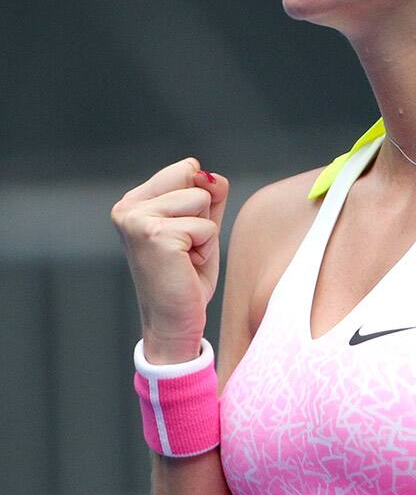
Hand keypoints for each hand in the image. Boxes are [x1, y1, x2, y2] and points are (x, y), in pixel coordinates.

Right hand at [111, 156, 228, 361]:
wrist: (174, 324)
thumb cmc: (187, 277)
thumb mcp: (201, 227)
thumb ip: (208, 195)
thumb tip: (209, 175)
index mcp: (134, 201)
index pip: (187, 169)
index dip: (199, 204)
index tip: (182, 237)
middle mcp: (128, 206)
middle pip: (195, 180)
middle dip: (203, 216)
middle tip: (185, 251)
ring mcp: (137, 219)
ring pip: (202, 200)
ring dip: (205, 233)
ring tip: (185, 258)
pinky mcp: (154, 234)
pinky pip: (206, 226)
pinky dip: (206, 249)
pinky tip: (185, 267)